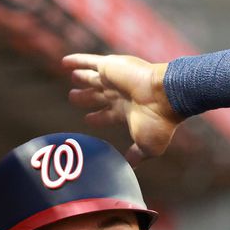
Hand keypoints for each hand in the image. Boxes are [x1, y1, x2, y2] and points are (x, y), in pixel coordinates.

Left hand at [63, 53, 179, 165]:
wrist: (165, 97)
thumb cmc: (158, 123)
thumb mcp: (147, 146)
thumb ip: (136, 156)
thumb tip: (130, 168)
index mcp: (126, 112)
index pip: (107, 115)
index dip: (96, 118)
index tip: (87, 119)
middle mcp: (119, 95)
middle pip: (97, 96)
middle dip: (85, 98)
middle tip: (72, 97)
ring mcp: (114, 80)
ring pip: (92, 79)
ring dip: (81, 78)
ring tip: (72, 78)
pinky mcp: (110, 67)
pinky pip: (89, 61)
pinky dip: (77, 61)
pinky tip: (64, 63)